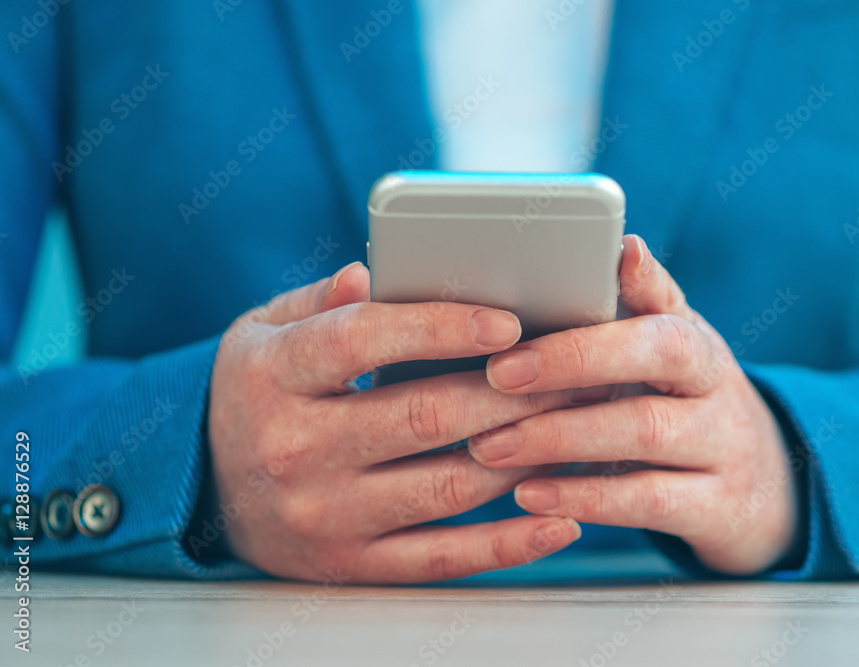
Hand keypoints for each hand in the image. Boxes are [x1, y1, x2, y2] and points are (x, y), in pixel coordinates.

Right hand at [207, 262, 583, 582]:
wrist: (205, 488)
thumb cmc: (255, 393)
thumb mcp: (262, 332)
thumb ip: (319, 301)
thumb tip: (373, 273)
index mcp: (271, 376)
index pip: (363, 340)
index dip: (441, 328)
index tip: (508, 321)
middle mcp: (295, 450)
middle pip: (424, 416)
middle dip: (511, 390)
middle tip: (572, 368)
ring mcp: (325, 516)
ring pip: (448, 487)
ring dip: (524, 454)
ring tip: (576, 422)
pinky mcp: (352, 565)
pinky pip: (443, 559)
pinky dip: (509, 544)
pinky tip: (559, 520)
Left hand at [468, 235, 803, 574]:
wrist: (765, 492)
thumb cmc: (687, 409)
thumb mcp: (670, 360)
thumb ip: (637, 312)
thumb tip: (619, 246)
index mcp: (697, 341)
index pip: (665, 301)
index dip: (630, 282)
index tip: (558, 289)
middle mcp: (718, 386)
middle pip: (661, 354)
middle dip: (575, 359)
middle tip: (498, 373)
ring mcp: (724, 448)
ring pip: (646, 430)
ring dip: (560, 435)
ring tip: (490, 444)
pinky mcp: (717, 509)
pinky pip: (648, 502)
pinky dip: (585, 498)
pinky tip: (529, 494)